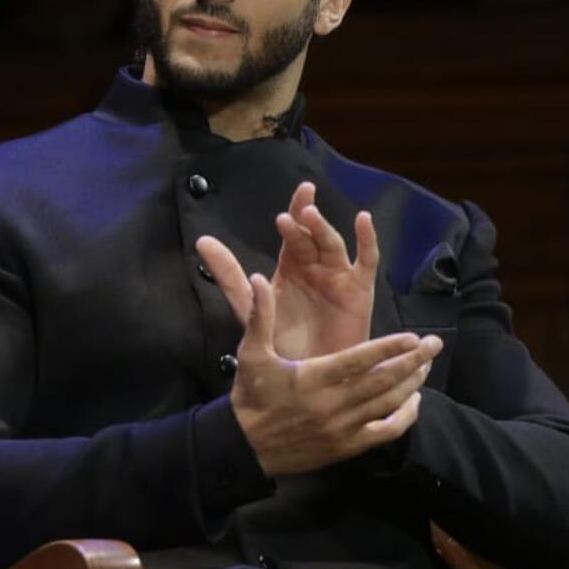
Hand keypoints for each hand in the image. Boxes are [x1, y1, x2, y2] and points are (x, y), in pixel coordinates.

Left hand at [196, 182, 377, 359]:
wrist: (307, 379)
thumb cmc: (281, 344)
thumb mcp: (248, 307)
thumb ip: (228, 275)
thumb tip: (202, 241)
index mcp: (291, 266)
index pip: (293, 230)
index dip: (296, 208)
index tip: (301, 189)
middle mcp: (316, 266)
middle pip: (311, 235)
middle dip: (305, 221)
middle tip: (297, 212)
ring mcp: (339, 276)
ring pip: (333, 244)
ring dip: (323, 229)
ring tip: (311, 216)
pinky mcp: (359, 291)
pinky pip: (366, 261)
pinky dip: (367, 240)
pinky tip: (363, 220)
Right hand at [230, 273, 442, 476]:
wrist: (244, 447)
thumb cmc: (251, 396)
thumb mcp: (251, 354)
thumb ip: (260, 316)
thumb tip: (259, 279)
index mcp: (313, 378)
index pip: (360, 361)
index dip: (390, 348)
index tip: (413, 337)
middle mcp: (333, 404)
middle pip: (384, 381)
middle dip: (413, 361)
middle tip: (435, 344)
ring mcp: (343, 428)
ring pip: (388, 404)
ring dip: (412, 384)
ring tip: (426, 366)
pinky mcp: (347, 447)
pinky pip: (385, 433)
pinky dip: (404, 417)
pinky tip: (413, 402)